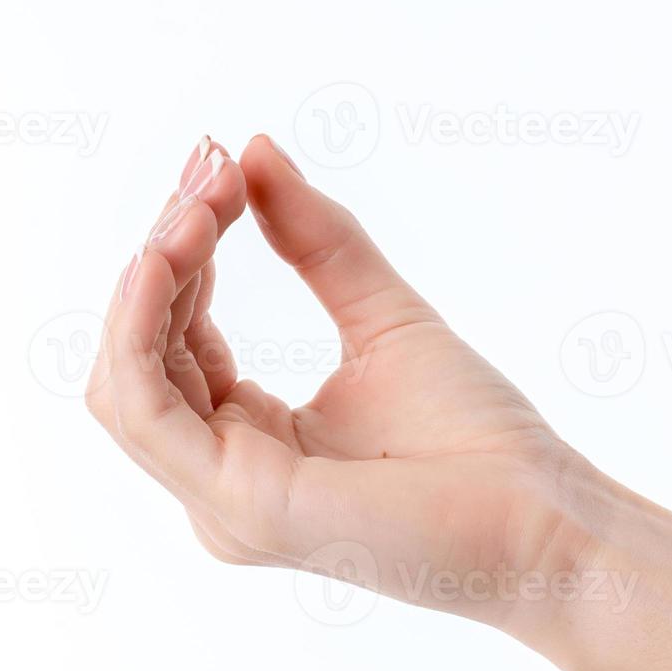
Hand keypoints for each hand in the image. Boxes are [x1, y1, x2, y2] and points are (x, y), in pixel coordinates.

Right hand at [86, 135, 606, 645]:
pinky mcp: (242, 503)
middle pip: (139, 353)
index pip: (173, 339)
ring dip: (148, 276)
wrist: (546, 520)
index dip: (185, 249)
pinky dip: (142, 323)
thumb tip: (254, 151)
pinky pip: (146, 408)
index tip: (220, 162)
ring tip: (201, 201)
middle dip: (164, 247)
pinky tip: (173, 252)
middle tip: (211, 165)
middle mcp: (221, 479)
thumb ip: (318, 245)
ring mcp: (225, 500)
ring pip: (125, 378)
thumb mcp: (383, 316)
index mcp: (250, 442)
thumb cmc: (481, 440)